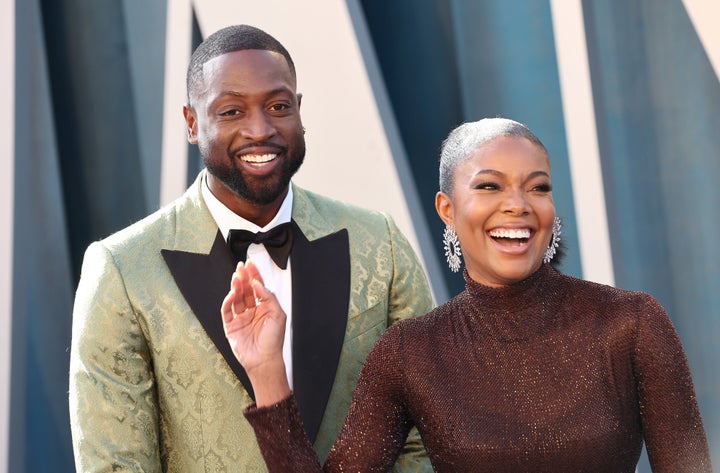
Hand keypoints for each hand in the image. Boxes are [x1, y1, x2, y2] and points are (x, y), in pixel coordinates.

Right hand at [221, 261, 289, 404]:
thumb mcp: (278, 314)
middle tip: (241, 267)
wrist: (265, 360)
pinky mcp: (231, 326)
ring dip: (236, 287)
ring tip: (236, 277)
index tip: (251, 264)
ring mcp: (240, 318)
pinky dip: (228, 301)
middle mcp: (251, 311)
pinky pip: (227, 311)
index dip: (254, 275)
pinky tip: (232, 293)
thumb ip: (268, 297)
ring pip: (236, 298)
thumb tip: (258, 284)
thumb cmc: (274, 340)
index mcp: (264, 308)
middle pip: (245, 290)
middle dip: (243, 277)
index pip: (257, 288)